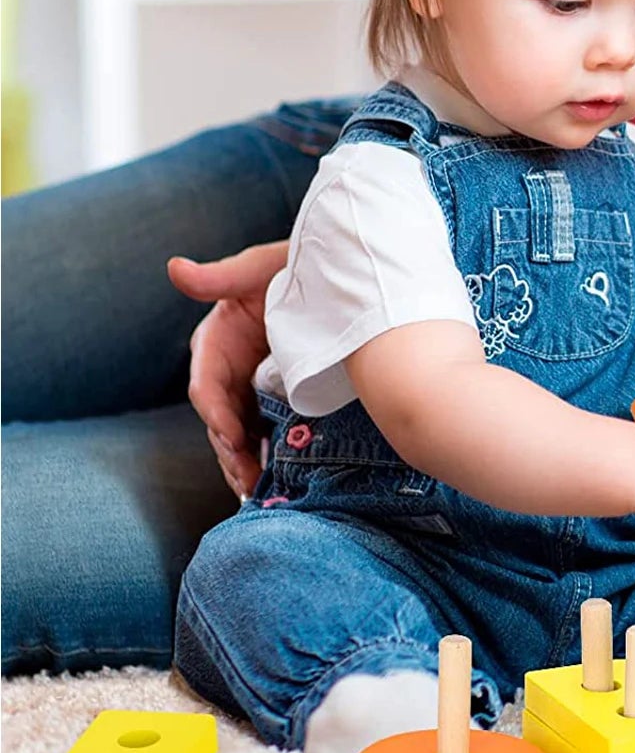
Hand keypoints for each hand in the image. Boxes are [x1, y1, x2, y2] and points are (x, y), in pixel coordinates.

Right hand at [167, 241, 288, 497]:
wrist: (342, 274)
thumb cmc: (298, 262)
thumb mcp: (263, 266)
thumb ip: (222, 276)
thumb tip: (174, 269)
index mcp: (217, 339)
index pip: (206, 386)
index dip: (217, 414)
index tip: (232, 438)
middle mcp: (229, 366)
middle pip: (221, 418)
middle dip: (231, 451)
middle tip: (248, 480)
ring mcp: (252, 383)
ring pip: (240, 431)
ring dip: (246, 461)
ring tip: (259, 490)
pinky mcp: (275, 393)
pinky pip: (265, 429)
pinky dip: (268, 453)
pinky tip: (278, 479)